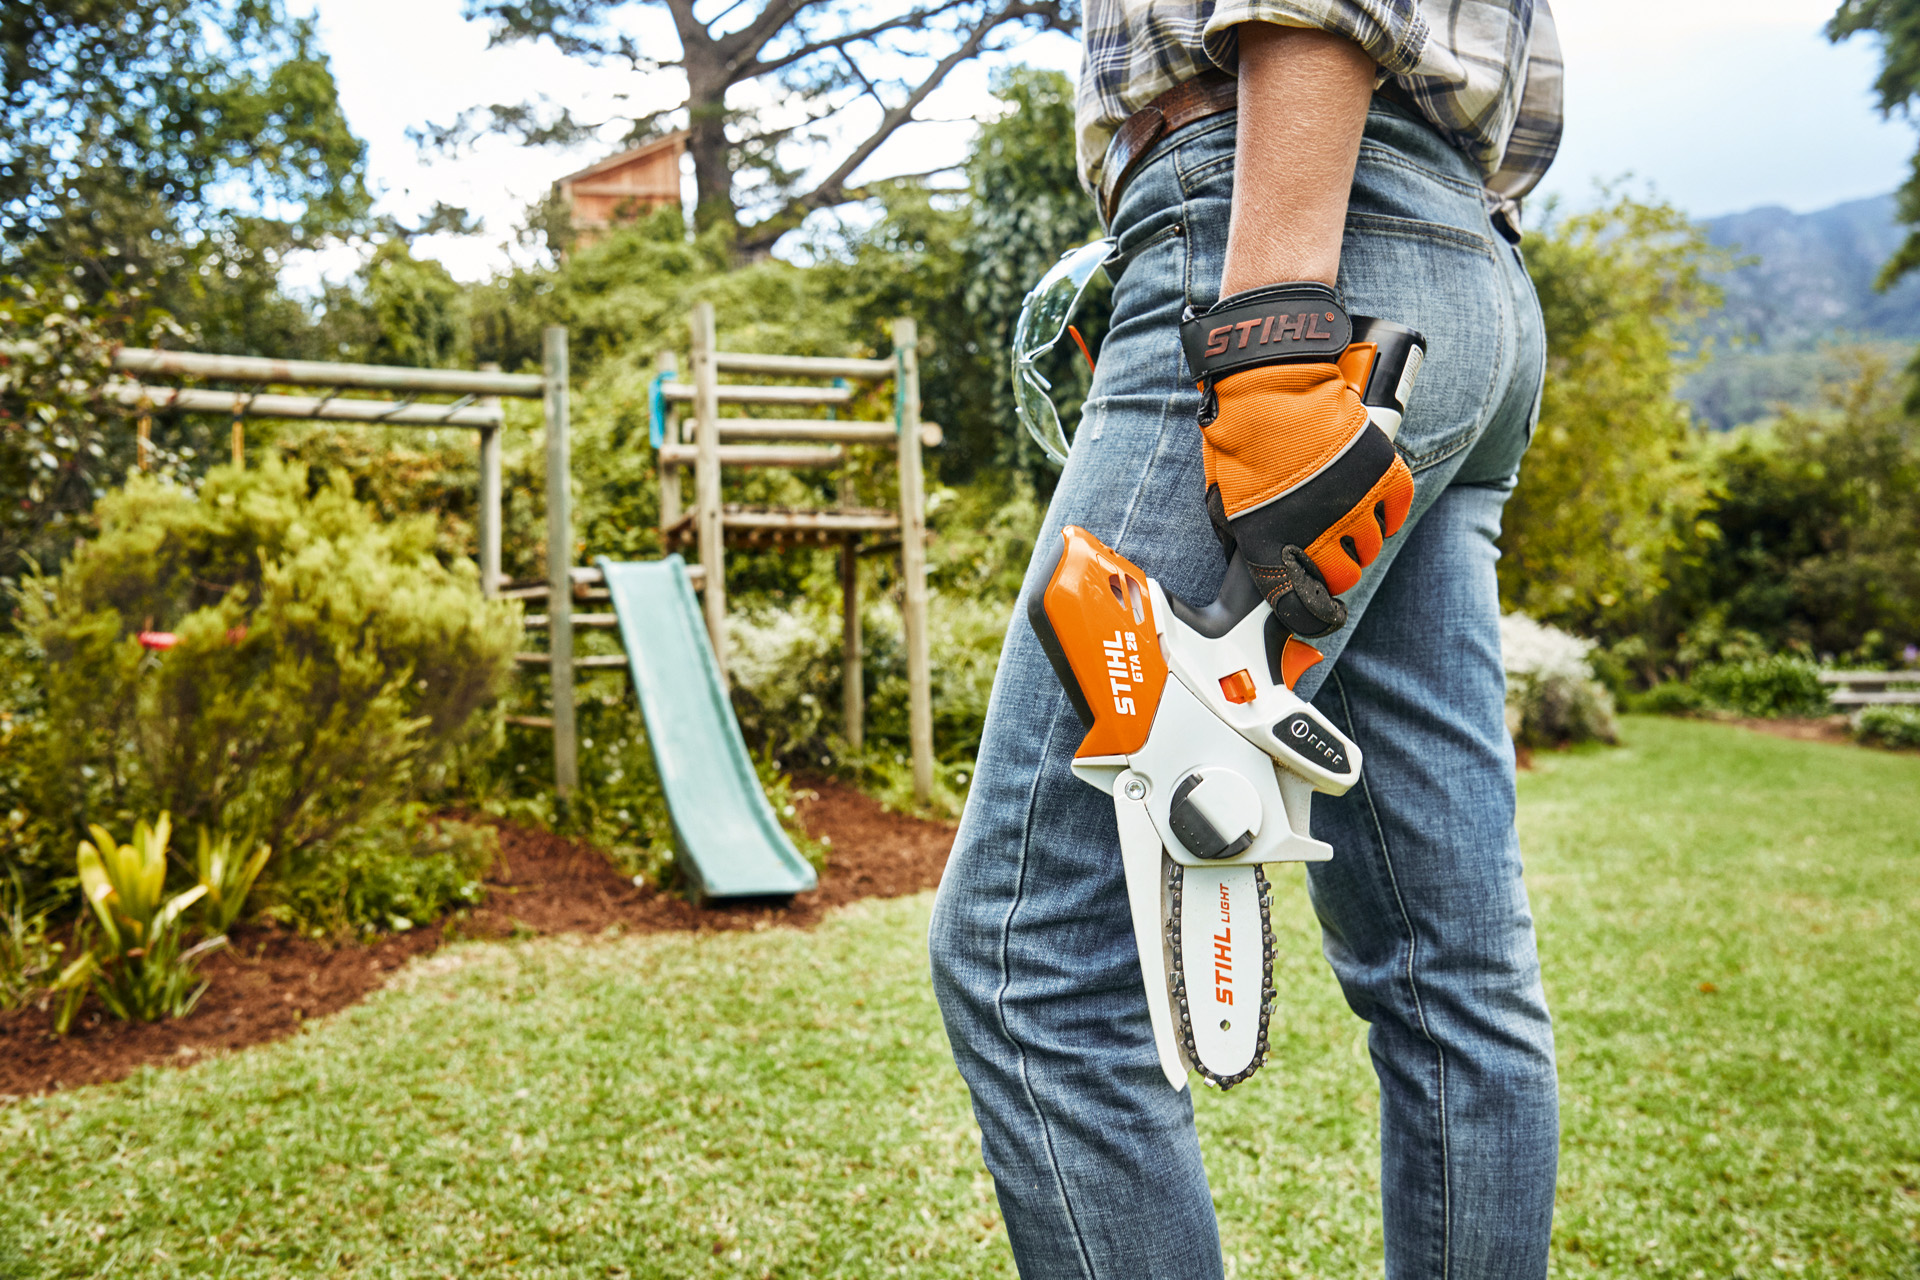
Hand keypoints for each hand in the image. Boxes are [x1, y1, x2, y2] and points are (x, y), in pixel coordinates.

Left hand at [1182, 282, 1414, 637]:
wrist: (1268, 386)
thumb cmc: (1239, 438)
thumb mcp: (1225, 499)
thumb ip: (1243, 536)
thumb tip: (1253, 559)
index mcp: (1274, 546)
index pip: (1299, 603)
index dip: (1305, 610)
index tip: (1309, 607)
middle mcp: (1320, 534)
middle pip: (1344, 578)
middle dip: (1337, 573)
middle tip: (1331, 557)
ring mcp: (1355, 505)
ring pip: (1371, 548)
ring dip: (1361, 542)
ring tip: (1348, 523)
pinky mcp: (1381, 474)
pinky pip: (1396, 511)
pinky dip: (1388, 514)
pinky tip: (1375, 508)